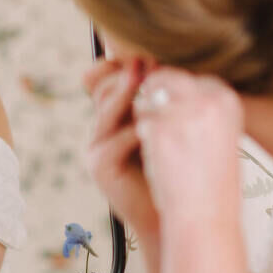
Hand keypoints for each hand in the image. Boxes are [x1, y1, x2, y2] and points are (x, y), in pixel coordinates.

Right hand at [83, 57, 160, 241]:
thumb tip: (169, 61)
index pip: (108, 79)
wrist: (174, 218)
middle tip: (150, 61)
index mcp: (113, 120)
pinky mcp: (101, 166)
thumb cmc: (177, 170)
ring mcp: (95, 149)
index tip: (149, 54)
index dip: (124, 65)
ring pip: (108, 108)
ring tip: (152, 80)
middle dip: (128, 74)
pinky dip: (139, 128)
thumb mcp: (169, 128)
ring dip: (132, 93)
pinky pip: (118, 138)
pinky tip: (158, 122)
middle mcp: (99, 131)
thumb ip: (164, 100)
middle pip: (104, 88)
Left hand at [133, 68, 243, 223]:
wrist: (206, 218)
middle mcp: (206, 98)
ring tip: (160, 144)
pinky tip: (154, 156)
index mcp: (226, 99)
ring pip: (146, 97)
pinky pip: (138, 121)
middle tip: (156, 124)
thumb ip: (197, 107)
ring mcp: (181, 111)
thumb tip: (162, 83)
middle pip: (165, 78)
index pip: (191, 78)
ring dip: (145, 117)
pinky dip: (140, 137)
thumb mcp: (217, 135)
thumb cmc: (212, 182)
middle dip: (154, 97)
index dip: (175, 95)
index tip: (173, 114)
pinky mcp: (158, 127)